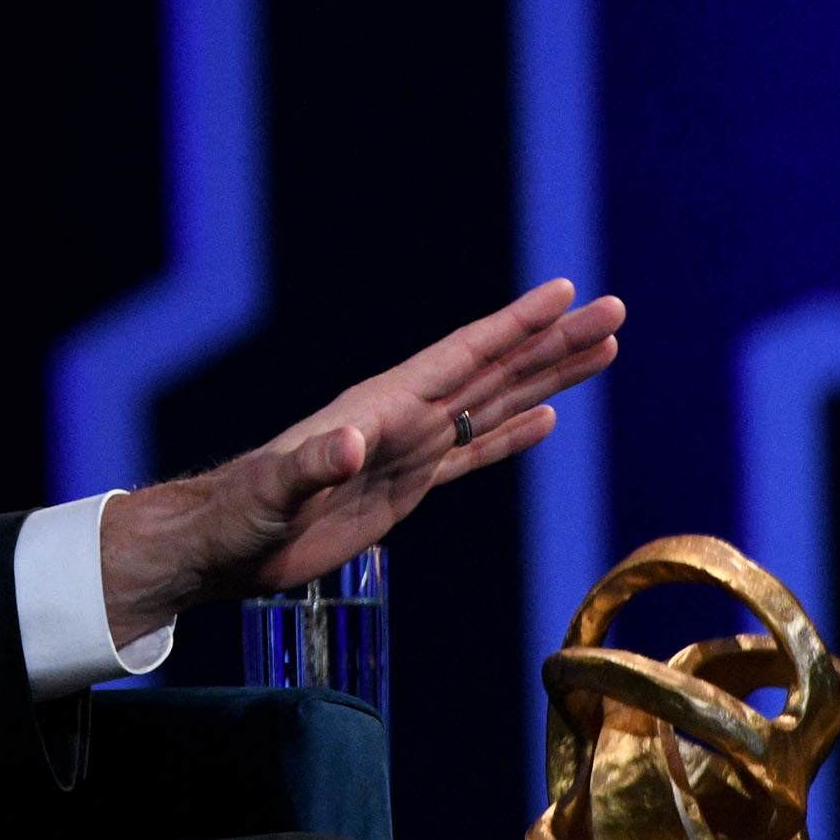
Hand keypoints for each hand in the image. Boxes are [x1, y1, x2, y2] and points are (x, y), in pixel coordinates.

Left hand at [99, 277, 625, 644]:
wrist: (223, 547)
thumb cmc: (239, 516)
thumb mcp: (274, 492)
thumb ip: (314, 465)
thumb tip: (356, 442)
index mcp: (379, 407)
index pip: (462, 356)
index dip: (514, 325)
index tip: (566, 292)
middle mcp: (401, 418)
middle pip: (494, 370)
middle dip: (554, 341)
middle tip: (616, 310)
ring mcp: (407, 450)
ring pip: (493, 404)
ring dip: (548, 377)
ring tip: (602, 349)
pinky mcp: (404, 487)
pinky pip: (471, 454)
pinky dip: (512, 435)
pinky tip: (547, 416)